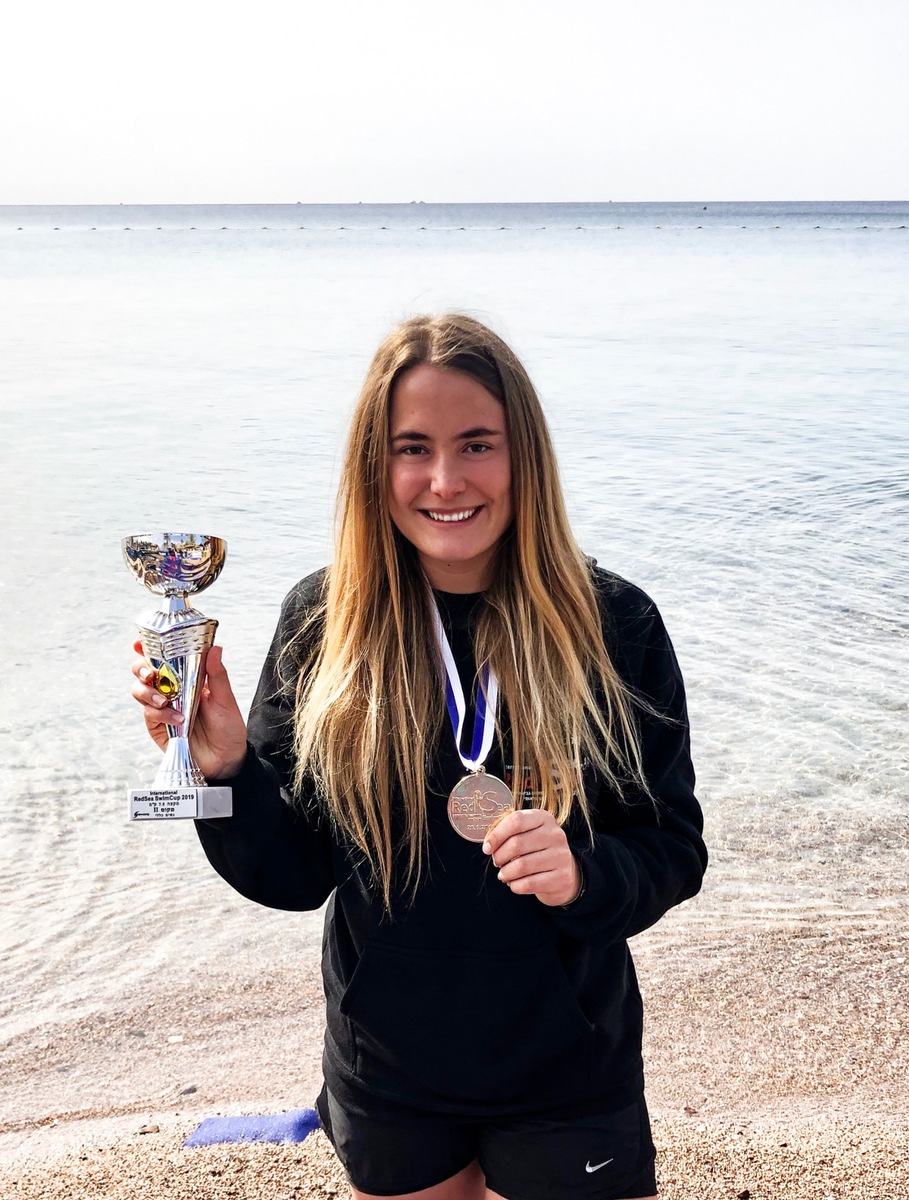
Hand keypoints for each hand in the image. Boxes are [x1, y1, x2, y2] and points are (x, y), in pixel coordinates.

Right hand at [130, 641, 247, 779]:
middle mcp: (171, 690)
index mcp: (187, 678)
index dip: (147, 648)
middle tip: (151, 674)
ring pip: (139, 690)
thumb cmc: (228, 727)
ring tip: (164, 700)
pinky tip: (176, 719)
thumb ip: (217, 675)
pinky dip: (159, 714)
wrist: (225, 759)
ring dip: (148, 692)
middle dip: (141, 668)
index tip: (138, 643)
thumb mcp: (226, 699)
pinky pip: (148, 714)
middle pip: (143, 671)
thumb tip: (216, 647)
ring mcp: (162, 708)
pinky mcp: (157, 726)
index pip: (164, 658)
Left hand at [482, 808, 582, 906]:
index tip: (487, 847)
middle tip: (497, 862)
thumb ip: (507, 833)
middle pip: (517, 844)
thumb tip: (489, 844)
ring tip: (504, 874)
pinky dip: (515, 886)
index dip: (497, 835)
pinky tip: (515, 883)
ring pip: (521, 866)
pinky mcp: (561, 878)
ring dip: (506, 873)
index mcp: (544, 818)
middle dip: (499, 856)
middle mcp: (555, 835)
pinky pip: (529, 884)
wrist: (563, 873)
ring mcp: (561, 856)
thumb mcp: (527, 834)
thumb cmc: (537, 851)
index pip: (516, 820)